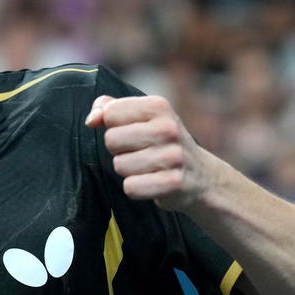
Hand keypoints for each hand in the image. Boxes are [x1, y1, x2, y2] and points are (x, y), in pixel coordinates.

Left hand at [84, 95, 215, 211]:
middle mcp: (167, 128)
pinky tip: (151, 183)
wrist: (202, 177)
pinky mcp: (173, 182)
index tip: (129, 131)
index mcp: (158, 106)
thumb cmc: (163, 143)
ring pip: (119, 165)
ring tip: (147, 167)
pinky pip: (131, 187)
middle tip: (139, 152)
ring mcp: (172, 156)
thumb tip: (91, 119)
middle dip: (119, 150)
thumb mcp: (144, 117)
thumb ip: (111, 108)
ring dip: (128, 171)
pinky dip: (136, 189)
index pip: (110, 112)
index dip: (113, 126)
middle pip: (111, 140)